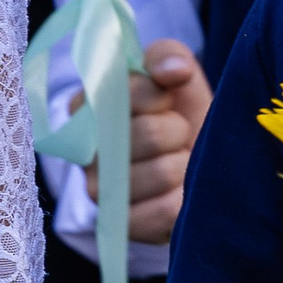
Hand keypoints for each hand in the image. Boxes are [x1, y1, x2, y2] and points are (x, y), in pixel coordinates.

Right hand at [81, 39, 212, 244]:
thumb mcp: (177, 74)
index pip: (126, 91)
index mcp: (87, 106)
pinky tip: (179, 192)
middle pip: (149, 134)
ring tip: (177, 161)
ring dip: (184, 164)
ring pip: (161, 173)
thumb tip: (171, 71)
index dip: (158, 94)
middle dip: (177, 130)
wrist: (197, 160)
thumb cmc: (180, 113)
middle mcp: (84, 151)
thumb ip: (169, 56)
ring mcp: (99, 192)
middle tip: (176, 134)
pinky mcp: (121, 226)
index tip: (166, 98)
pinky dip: (183, 199)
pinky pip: (163, 210)